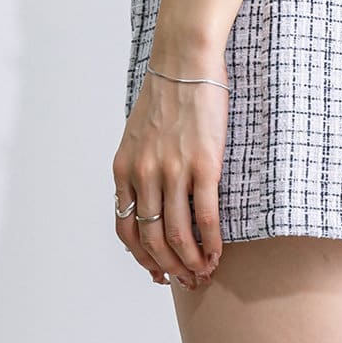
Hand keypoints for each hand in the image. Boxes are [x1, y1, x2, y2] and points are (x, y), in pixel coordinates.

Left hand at [113, 59, 226, 287]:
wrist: (184, 62)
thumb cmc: (166, 97)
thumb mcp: (138, 137)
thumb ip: (139, 170)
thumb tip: (150, 202)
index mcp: (124, 169)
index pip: (126, 229)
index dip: (141, 258)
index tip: (156, 272)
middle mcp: (144, 174)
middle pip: (151, 239)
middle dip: (168, 268)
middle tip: (185, 280)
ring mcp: (172, 171)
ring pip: (177, 235)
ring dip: (191, 262)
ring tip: (203, 272)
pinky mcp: (203, 165)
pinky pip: (204, 217)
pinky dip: (211, 243)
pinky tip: (217, 253)